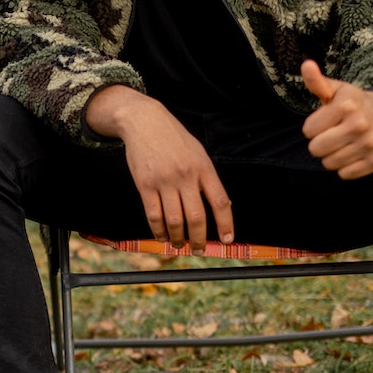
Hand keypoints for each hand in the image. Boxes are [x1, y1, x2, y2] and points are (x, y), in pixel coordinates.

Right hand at [86, 84, 233, 245]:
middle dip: (200, 239)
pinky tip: (162, 236)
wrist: (144, 121)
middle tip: (200, 250)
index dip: (225, 224)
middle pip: (196, 217)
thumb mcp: (197, 152)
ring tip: (180, 245)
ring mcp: (164, 181)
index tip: (228, 240)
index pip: (220, 201)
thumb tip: (216, 206)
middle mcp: (185, 176)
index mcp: (203, 167)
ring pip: (174, 220)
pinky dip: (158, 230)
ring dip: (178, 238)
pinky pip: (153, 215)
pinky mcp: (144, 184)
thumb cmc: (173, 138)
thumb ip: (205, 177)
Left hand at [300, 61, 372, 178]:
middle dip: (320, 143)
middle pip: (316, 149)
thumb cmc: (355, 103)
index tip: (326, 121)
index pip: (308, 131)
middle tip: (333, 133)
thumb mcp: (337, 90)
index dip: (314, 127)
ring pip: (329, 164)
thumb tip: (306, 64)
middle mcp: (360, 125)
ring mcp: (370, 144)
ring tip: (344, 142)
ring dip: (332, 155)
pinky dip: (346, 166)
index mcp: (346, 106)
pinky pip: (345, 174)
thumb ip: (317, 82)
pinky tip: (354, 152)